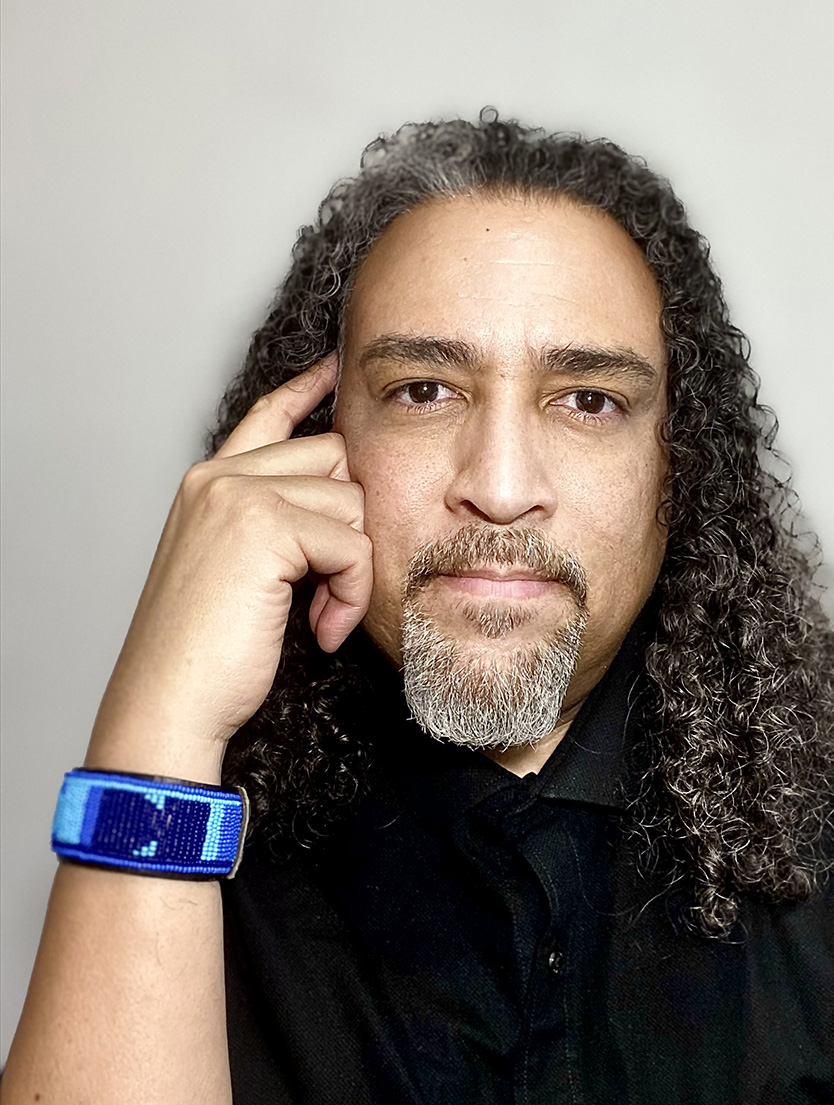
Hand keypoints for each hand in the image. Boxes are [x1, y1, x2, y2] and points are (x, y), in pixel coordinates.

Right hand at [85, 354, 371, 783]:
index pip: (271, 416)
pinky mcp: (263, 524)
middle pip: (336, 458)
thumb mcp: (241, 570)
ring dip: (352, 569)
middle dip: (348, 526)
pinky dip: (352, 594)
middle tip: (322, 588)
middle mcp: (220, 476)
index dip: (309, 390)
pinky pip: (354, 545)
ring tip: (314, 614)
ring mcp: (237, 494)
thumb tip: (343, 496)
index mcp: (210, 483)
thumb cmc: (208, 652)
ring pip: (353, 503)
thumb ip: (277, 521)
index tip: (337, 367)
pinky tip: (320, 627)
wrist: (171, 702)